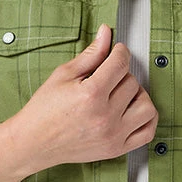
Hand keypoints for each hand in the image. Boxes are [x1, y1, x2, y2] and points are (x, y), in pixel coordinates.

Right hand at [13, 23, 158, 166]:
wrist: (34, 142)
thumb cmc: (45, 109)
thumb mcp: (63, 75)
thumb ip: (90, 55)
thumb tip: (107, 32)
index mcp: (90, 94)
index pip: (120, 63)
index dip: (120, 52)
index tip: (116, 52)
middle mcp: (105, 116)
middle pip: (132, 83)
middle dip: (122, 74)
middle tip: (108, 77)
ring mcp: (113, 135)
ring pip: (146, 106)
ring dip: (138, 96)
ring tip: (121, 94)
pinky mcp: (116, 149)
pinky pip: (147, 132)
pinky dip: (146, 119)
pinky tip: (133, 111)